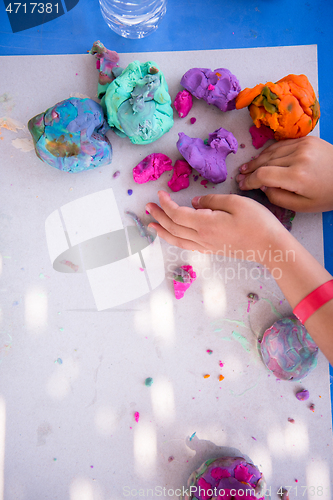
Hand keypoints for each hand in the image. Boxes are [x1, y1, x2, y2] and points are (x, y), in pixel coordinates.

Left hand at [146, 190, 286, 264]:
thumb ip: (212, 201)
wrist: (270, 247)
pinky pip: (187, 245)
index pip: (177, 214)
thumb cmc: (257, 222)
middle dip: (158, 216)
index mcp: (205, 224)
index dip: (166, 204)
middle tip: (147, 206)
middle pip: (173, 227)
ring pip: (177, 239)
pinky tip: (173, 236)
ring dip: (162, 231)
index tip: (160, 193)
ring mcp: (206, 246)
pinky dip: (175, 239)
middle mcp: (201, 238)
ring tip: (151, 224)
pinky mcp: (212, 250)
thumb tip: (195, 203)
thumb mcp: (236, 203)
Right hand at [236, 136, 332, 211]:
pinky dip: (269, 151)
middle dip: (250, 171)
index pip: (263, 175)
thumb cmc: (328, 195)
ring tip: (246, 167)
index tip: (242, 185)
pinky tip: (261, 158)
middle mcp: (298, 157)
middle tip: (239, 177)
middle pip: (264, 162)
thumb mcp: (303, 206)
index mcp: (297, 177)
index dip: (249, 181)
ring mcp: (302, 145)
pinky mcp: (306, 139)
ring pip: (271, 152)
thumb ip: (278, 198)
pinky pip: (281, 144)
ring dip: (256, 160)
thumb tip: (263, 187)